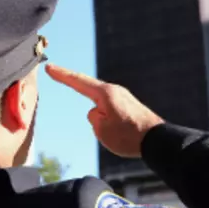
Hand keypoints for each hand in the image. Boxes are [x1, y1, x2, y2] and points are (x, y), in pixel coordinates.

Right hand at [45, 64, 164, 157]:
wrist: (158, 141)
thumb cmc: (129, 135)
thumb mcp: (102, 130)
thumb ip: (94, 118)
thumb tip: (98, 112)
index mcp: (105, 93)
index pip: (78, 81)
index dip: (62, 75)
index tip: (49, 67)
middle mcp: (115, 92)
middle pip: (93, 100)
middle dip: (97, 118)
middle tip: (110, 132)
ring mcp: (124, 99)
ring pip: (103, 113)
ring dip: (106, 126)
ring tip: (124, 138)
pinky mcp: (130, 108)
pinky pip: (114, 118)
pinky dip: (115, 128)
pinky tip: (128, 137)